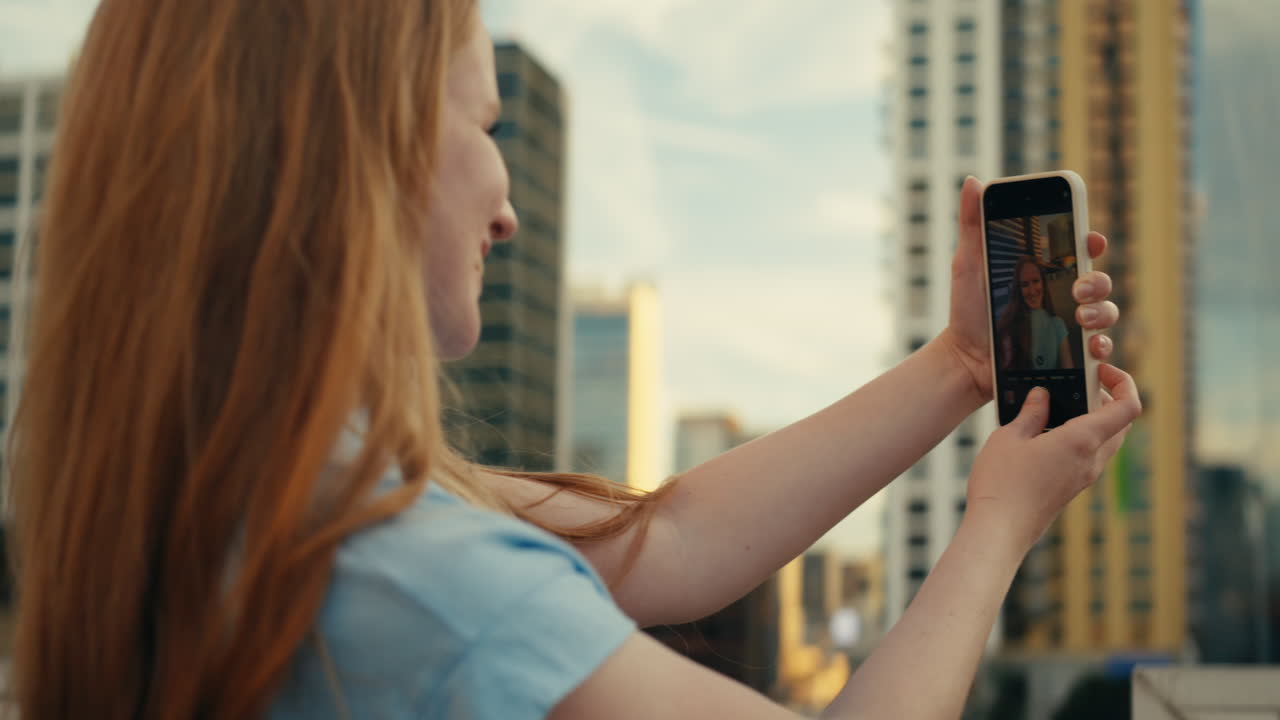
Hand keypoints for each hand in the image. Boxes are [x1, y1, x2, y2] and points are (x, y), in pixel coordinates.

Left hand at [942, 177, 1119, 399]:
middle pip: (1099, 281)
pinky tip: (1093, 349)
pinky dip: (1102, 349)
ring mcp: (1070, 325)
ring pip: (1106, 313)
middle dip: (1097, 281)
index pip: (1080, 251)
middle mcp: (1064, 296)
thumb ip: (973, 224)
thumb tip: (973, 182)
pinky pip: (1098, 351)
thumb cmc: (969, 309)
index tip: (1091, 240)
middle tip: (1078, 288)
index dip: (1092, 241)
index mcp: (1046, 271)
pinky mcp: (1071, 353)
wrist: (965, 357)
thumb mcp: (969, 264)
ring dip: (1102, 313)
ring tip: (1081, 317)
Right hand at [963, 364, 1141, 553]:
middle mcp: (1092, 459)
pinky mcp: (1072, 486)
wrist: (999, 530)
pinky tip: (1046, 433)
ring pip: (1107, 439)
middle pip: (1121, 422)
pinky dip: (1080, 436)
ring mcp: (1084, 476)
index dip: (1125, 383)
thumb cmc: (1002, 484)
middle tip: (1077, 384)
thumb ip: (1031, 412)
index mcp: (1082, 440)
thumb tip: (1042, 395)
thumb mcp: (1010, 437)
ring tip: (1057, 406)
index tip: (1101, 370)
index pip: (1128, 407)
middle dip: (1107, 398)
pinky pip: (1089, 455)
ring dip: (1093, 418)